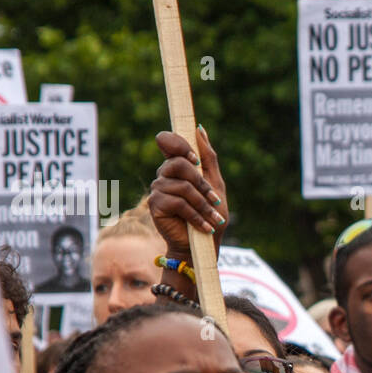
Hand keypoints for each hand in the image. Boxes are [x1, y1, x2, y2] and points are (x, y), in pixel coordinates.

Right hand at [148, 125, 228, 251]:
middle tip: (214, 200)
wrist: (203, 243)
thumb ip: (208, 157)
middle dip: (201, 183)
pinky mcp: (155, 205)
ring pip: (183, 186)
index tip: (196, 160)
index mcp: (177, 166)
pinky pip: (178, 203)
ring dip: (203, 204)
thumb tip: (199, 129)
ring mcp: (158, 189)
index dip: (180, 144)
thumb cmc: (211, 213)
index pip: (169, 142)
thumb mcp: (215, 183)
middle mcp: (164, 174)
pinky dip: (196, 215)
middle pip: (179, 164)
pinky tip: (205, 227)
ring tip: (213, 219)